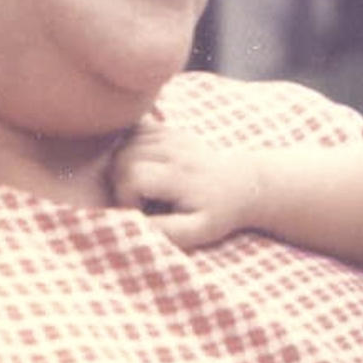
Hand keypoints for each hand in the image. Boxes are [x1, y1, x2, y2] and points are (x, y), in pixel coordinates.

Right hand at [110, 116, 255, 248]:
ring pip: (125, 142)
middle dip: (119, 181)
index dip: (125, 196)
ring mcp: (173, 136)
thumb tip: (136, 224)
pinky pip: (135, 131)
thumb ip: (167, 231)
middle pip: (123, 157)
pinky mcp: (171, 131)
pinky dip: (128, 147)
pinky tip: (140, 166)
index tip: (140, 211)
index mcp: (180, 176)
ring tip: (140, 186)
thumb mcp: (199, 231)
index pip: (132, 176)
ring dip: (121, 166)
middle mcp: (175, 150)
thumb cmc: (218, 213)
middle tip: (138, 200)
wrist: (243, 185)